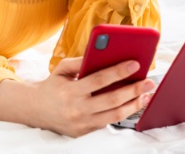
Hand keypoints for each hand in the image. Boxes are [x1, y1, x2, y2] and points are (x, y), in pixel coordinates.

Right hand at [32, 57, 155, 136]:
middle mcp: (77, 109)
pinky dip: (122, 113)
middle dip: (134, 90)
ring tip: (146, 95)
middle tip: (149, 82)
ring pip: (114, 116)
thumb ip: (81, 61)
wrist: (35, 109)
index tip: (134, 64)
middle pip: (112, 100)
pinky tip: (132, 104)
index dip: (118, 72)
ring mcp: (82, 123)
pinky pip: (107, 122)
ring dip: (134, 105)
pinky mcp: (84, 132)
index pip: (99, 80)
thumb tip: (103, 53)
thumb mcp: (62, 68)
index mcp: (70, 91)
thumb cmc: (52, 85)